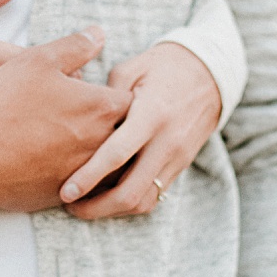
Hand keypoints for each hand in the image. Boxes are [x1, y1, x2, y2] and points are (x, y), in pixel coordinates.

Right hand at [0, 28, 132, 212]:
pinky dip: (80, 176)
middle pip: (127, 133)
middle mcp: (103, 143)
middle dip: (116, 124)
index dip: (120, 90)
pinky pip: (87, 187)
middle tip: (93, 115)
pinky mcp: (68, 194)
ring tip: (78, 142)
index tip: (107, 89)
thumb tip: (98, 34)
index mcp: (103, 107)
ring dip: (101, 152)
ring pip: (110, 163)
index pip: (133, 98)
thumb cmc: (7, 107)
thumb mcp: (38, 61)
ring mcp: (87, 173)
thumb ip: (74, 46)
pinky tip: (61, 165)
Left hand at [58, 42, 219, 217]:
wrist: (211, 72)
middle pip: (131, 191)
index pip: (117, 154)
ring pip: (144, 201)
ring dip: (113, 210)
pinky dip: (129, 202)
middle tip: (69, 206)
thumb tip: (73, 117)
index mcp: (151, 114)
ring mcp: (177, 157)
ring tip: (85, 206)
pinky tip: (108, 198)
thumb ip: (103, 97)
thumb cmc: (163, 66)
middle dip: (97, 207)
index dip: (89, 177)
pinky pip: (155, 195)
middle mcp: (167, 141)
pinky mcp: (181, 165)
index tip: (66, 192)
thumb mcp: (131, 69)